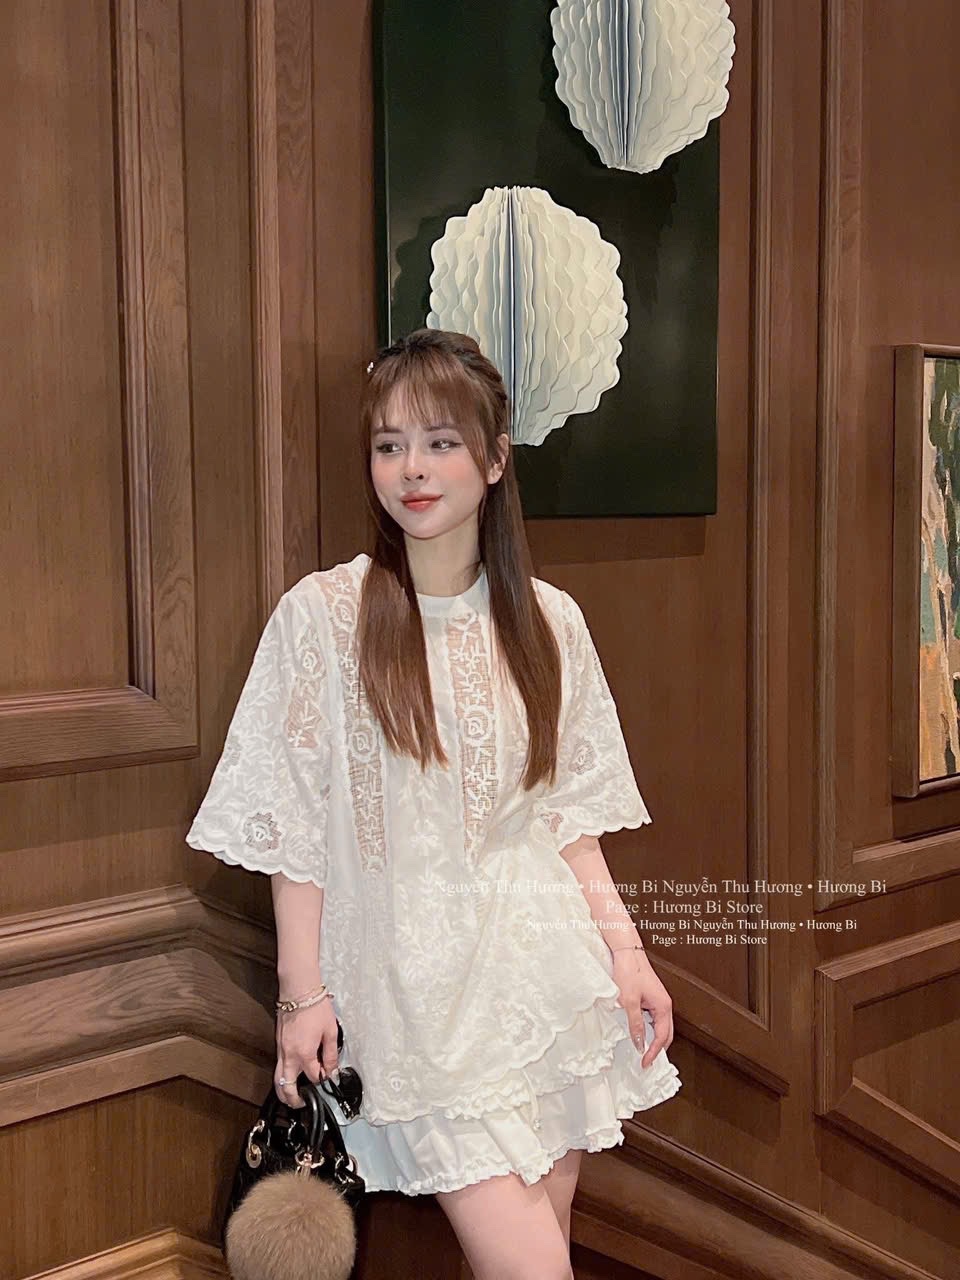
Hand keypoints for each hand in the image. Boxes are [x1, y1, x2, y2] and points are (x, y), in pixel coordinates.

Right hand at [275, 996, 338, 1108]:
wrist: (298, 990)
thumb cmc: (315, 1007)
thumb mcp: (331, 1031)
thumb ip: (331, 1054)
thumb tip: (332, 1070)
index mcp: (304, 1053)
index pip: (313, 1077)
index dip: (322, 1080)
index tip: (327, 1078)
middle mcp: (289, 1054)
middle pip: (285, 1086)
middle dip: (291, 1099)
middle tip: (300, 1104)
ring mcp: (281, 1048)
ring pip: (278, 1077)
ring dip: (283, 1089)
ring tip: (292, 1095)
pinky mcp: (278, 1042)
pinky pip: (278, 1064)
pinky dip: (283, 1074)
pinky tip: (292, 1073)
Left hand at [612, 950, 673, 1069]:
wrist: (626, 952)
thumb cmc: (629, 971)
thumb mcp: (629, 1002)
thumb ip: (635, 1024)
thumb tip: (639, 1043)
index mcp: (663, 1006)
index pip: (663, 1037)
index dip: (654, 1051)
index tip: (646, 1062)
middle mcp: (664, 1004)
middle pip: (666, 1033)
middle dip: (657, 1049)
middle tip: (646, 1061)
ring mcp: (658, 1000)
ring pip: (659, 1026)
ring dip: (653, 1039)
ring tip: (642, 1050)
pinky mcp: (650, 997)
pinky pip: (652, 1018)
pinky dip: (647, 1028)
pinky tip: (638, 1031)